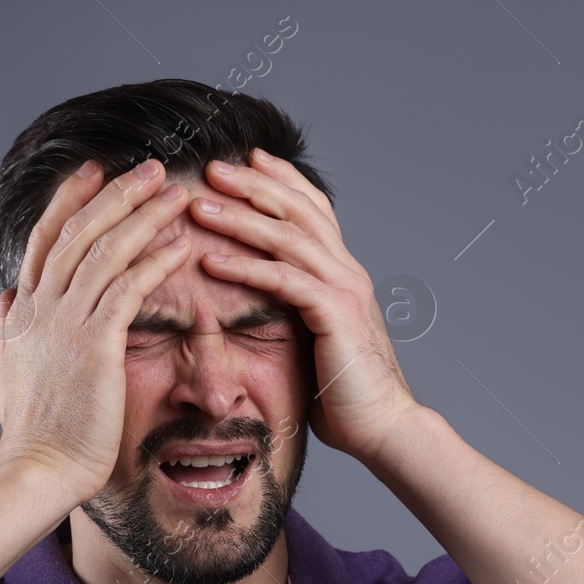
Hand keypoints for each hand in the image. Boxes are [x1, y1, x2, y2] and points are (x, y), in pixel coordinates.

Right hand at [0, 158, 192, 505]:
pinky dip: (156, 260)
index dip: (71, 201)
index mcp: (24, 312)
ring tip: (176, 191)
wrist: (35, 471)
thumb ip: (8, 331)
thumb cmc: (31, 435)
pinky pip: (130, 287)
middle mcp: (42, 308)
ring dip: (143, 215)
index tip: (94, 170)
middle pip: (80, 232)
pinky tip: (181, 243)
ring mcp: (67, 324)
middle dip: (117, 193)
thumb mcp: (8, 372)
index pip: (46, 239)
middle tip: (150, 166)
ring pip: (107, 250)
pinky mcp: (96, 344)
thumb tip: (4, 298)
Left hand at [190, 148, 420, 466]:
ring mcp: (344, 287)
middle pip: (297, 209)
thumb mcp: (318, 341)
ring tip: (198, 205)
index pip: (312, 209)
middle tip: (211, 167)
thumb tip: (264, 309)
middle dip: (252, 184)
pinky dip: (245, 266)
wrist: (385, 425)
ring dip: (238, 217)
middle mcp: (346, 270)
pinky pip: (283, 279)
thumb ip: (297, 314)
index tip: (246, 158)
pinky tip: (211, 260)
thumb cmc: (347, 394)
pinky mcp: (335, 312)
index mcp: (343, 272)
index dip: (281, 179)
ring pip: (286, 236)